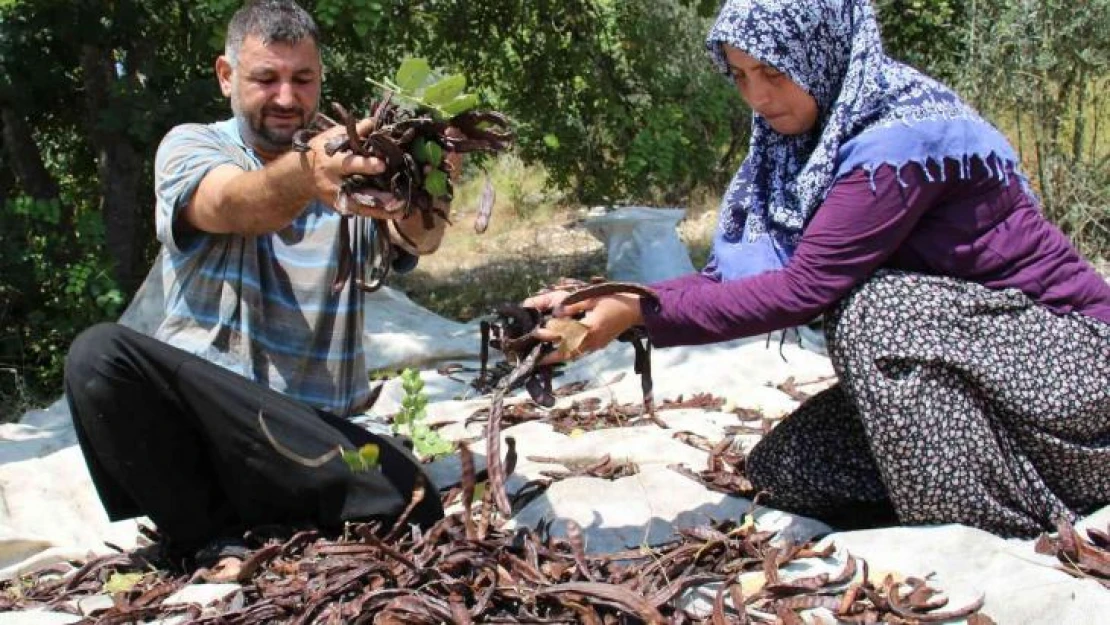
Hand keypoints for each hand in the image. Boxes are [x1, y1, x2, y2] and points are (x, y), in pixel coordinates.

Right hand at [299, 119, 402, 218]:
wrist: (302, 175)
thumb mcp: (331, 137)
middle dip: (378, 197)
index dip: (366, 165)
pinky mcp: (343, 206)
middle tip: (399, 199)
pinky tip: (398, 214)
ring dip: (383, 210)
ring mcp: (339, 197)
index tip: (382, 165)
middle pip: (358, 191)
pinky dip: (380, 214)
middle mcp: (335, 184)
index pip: (350, 164)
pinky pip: (363, 212)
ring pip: (363, 207)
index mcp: (332, 163)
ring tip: (403, 211)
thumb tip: (373, 122)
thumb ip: (352, 132)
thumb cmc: (321, 150)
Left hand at [528, 292, 644, 364]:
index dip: (550, 334)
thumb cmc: (614, 301)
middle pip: (567, 352)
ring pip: (573, 356)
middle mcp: (592, 340)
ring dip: (558, 358)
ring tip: (542, 360)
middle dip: (550, 356)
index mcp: (590, 327)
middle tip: (535, 357)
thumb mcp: (593, 298)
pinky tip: (558, 353)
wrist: (634, 311)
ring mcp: (596, 345)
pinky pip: (580, 353)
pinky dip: (568, 354)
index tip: (537, 332)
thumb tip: (557, 311)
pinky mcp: (598, 346)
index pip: (566, 334)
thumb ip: (574, 305)